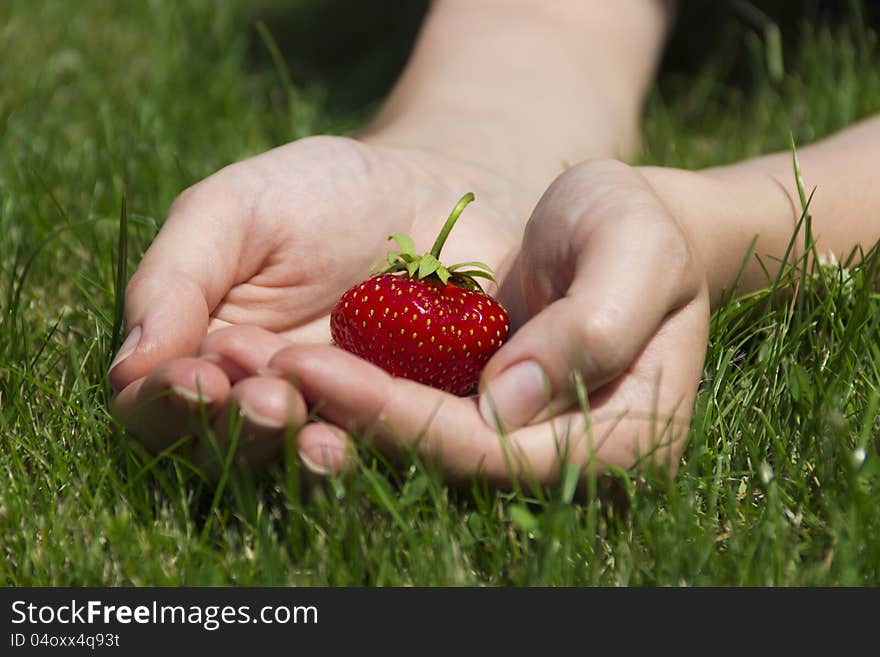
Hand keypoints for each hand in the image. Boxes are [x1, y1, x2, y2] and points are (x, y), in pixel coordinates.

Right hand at [108, 135, 524, 471]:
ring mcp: (328, 414)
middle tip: (267, 396)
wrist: (423, 191)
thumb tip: (126, 369)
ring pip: (292, 460)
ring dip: (290, 448)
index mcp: (204, 354)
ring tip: (300, 415)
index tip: (198, 379)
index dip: (167, 404)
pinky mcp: (395, 420)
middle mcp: (258, 398)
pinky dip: (358, 445)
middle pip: (222, 448)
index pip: (158, 405)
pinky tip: (348, 437)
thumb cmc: (314, 193)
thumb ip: (174, 281)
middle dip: (237, 428)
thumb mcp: (231, 212)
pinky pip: (371, 449)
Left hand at [261, 160, 710, 484]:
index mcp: (616, 442)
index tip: (312, 367)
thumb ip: (595, 327)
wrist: (607, 220)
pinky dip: (337, 387)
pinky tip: (275, 357)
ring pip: (403, 445)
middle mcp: (552, 458)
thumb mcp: (637, 251)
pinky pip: (398, 410)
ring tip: (237, 364)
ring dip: (319, 410)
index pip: (492, 452)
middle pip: (434, 461)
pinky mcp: (467, 408)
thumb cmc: (634, 226)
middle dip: (338, 418)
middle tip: (249, 371)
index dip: (399, 419)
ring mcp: (506, 437)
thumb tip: (505, 406)